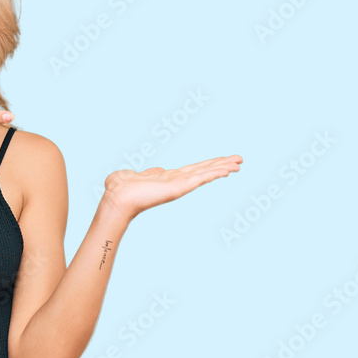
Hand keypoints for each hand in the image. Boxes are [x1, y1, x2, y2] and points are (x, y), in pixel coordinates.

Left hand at [100, 155, 242, 221]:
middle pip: (204, 170)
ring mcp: (179, 185)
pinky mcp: (179, 188)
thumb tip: (156, 170)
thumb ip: (146, 172)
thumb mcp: (134, 175)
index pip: (193, 170)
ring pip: (205, 173)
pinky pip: (200, 178)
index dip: (208, 165)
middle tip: (239, 159)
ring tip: (239, 162)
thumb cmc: (119, 188)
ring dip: (223, 167)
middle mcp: (176, 182)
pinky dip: (214, 173)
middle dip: (221, 164)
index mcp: (167, 178)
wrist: (117, 197)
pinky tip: (227, 170)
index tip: (221, 161)